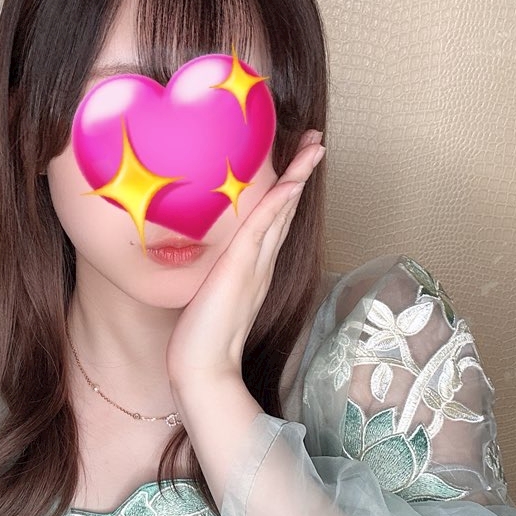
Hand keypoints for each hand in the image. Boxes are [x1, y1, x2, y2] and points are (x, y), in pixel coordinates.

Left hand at [166, 129, 324, 402]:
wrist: (204, 372)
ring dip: (297, 177)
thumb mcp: (205, 300)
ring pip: (280, 212)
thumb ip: (211, 280)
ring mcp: (254, 266)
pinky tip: (291, 180)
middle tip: (316, 143)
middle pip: (285, 211)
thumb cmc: (199, 343)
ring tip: (314, 146)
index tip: (295, 167)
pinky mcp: (241, 270)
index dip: (285, 194)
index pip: (272, 223)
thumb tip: (202, 266)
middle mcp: (260, 264)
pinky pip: (264, 228)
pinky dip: (279, 202)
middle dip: (300, 175)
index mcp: (252, 270)